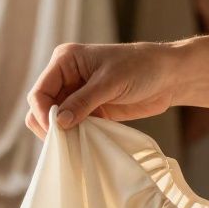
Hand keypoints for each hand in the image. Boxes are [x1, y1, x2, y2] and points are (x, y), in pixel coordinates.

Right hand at [26, 42, 178, 137]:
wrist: (169, 77)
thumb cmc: (141, 67)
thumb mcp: (110, 82)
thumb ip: (83, 102)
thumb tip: (58, 122)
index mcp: (65, 61)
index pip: (40, 92)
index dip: (42, 113)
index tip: (55, 131)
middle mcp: (66, 78)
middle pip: (42, 108)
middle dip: (49, 126)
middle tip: (65, 142)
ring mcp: (77, 96)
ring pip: (55, 121)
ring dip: (62, 134)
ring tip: (75, 145)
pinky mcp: (90, 111)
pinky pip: (73, 128)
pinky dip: (75, 138)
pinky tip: (82, 146)